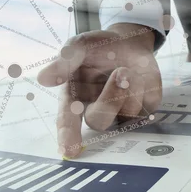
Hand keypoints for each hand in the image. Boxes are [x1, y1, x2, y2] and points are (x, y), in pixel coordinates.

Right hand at [37, 23, 161, 157]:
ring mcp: (121, 112)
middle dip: (110, 99)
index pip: (68, 122)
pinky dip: (145, 85)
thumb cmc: (97, 47)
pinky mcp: (143, 108)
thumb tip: (43, 78)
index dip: (68, 137)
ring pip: (127, 113)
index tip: (69, 150)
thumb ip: (64, 62)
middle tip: (120, 73)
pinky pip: (147, 105)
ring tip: (125, 69)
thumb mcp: (78, 46)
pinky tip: (138, 74)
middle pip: (100, 121)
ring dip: (129, 86)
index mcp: (74, 99)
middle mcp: (96, 110)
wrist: (127, 40)